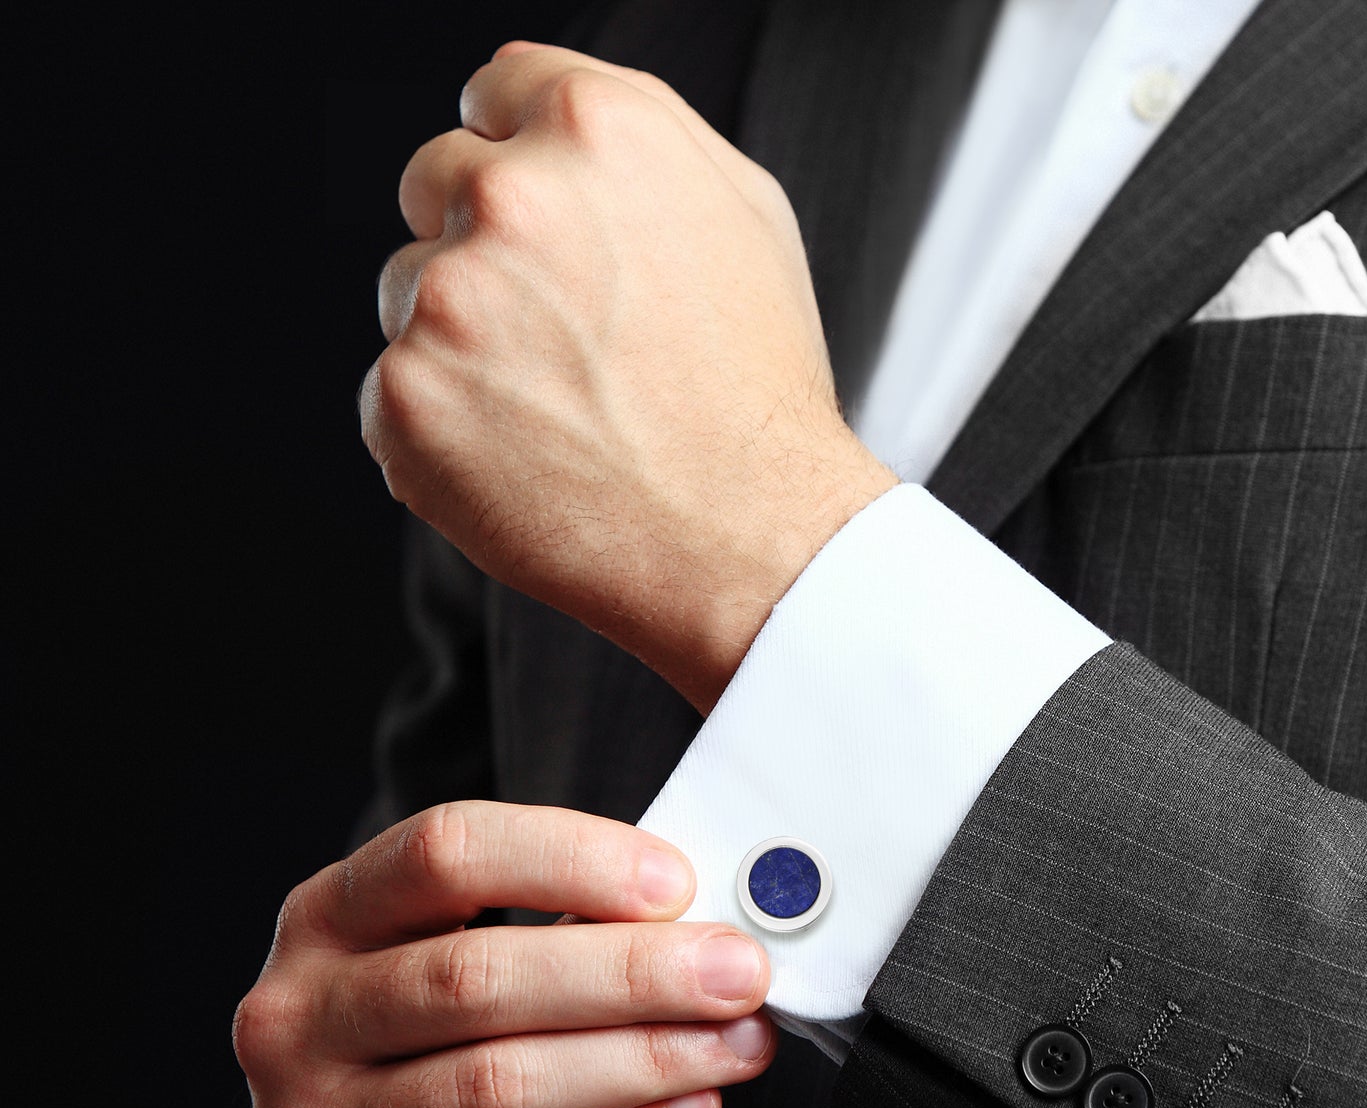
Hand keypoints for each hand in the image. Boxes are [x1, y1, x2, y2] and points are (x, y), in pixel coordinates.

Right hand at [233, 801, 773, 1107]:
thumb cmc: (419, 1061)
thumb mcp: (438, 966)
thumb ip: (545, 926)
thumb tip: (695, 918)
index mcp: (328, 918)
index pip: (444, 853)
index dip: (568, 857)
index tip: (675, 882)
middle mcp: (303, 1017)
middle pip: (478, 976)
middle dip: (630, 971)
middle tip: (738, 972)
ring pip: (501, 1084)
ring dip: (643, 1058)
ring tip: (737, 1044)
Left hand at [361, 42, 894, 711]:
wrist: (747, 540)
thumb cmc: (757, 398)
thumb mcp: (745, 218)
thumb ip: (639, 141)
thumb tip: (555, 118)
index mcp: (597, 130)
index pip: (494, 94)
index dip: (512, 154)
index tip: (529, 212)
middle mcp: (511, 198)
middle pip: (435, 184)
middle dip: (480, 246)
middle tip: (559, 335)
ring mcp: (447, 302)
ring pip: (409, 293)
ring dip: (459, 340)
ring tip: (560, 410)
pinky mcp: (405, 400)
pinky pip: (395, 394)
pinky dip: (443, 429)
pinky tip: (528, 459)